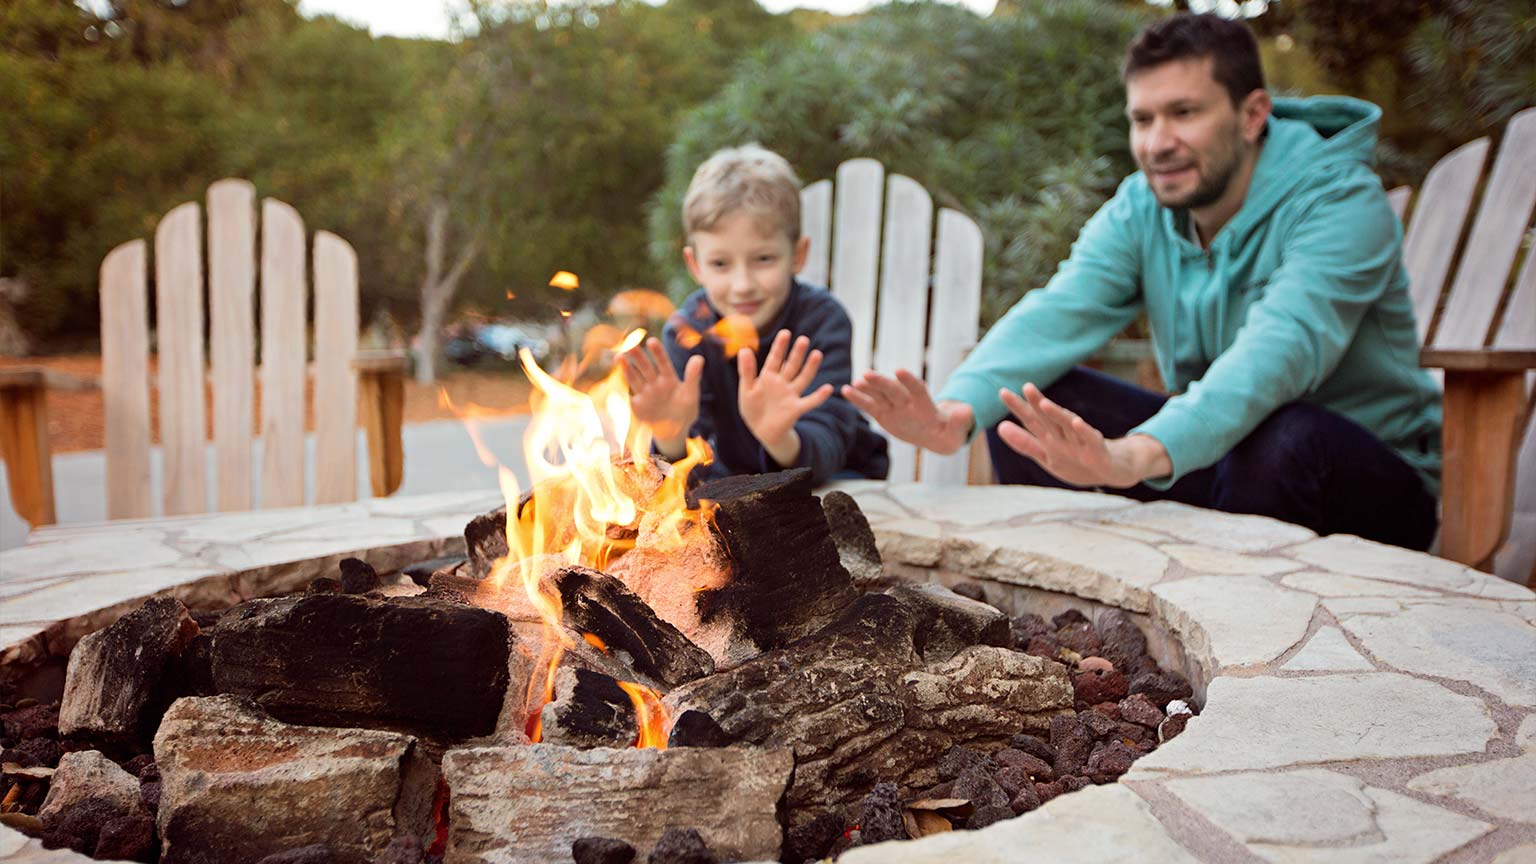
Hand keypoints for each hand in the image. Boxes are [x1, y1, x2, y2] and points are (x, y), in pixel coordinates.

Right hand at [622, 338, 702, 456]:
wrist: (674, 431)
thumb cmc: (685, 410)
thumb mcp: (691, 394)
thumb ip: (693, 377)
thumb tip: (699, 358)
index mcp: (669, 379)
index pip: (663, 363)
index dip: (657, 353)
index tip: (651, 341)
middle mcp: (655, 383)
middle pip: (646, 368)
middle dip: (638, 357)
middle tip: (630, 345)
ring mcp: (645, 394)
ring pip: (634, 379)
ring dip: (626, 369)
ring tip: (619, 357)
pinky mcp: (637, 406)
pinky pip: (627, 397)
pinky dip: (619, 390)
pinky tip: (612, 382)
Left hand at [738, 330, 833, 465]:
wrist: (762, 432)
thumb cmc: (753, 409)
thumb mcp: (746, 389)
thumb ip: (746, 371)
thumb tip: (744, 349)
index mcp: (768, 377)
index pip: (775, 359)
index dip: (780, 346)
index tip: (785, 333)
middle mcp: (782, 383)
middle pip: (791, 365)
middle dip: (797, 353)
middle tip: (803, 339)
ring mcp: (791, 395)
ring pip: (802, 378)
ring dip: (810, 367)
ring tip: (817, 354)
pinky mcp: (796, 409)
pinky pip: (810, 402)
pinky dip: (819, 396)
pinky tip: (828, 388)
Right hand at [841, 369, 972, 454]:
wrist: (935, 434)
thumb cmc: (947, 433)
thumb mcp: (956, 432)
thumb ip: (960, 421)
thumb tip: (967, 410)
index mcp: (926, 406)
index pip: (918, 391)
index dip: (910, 381)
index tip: (900, 370)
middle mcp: (908, 402)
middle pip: (894, 390)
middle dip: (882, 382)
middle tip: (867, 374)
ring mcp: (895, 406)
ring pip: (880, 394)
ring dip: (868, 388)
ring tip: (856, 382)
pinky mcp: (884, 413)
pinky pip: (870, 405)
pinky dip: (859, 399)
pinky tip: (845, 390)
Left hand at [996, 383, 1169, 487]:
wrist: (1112, 472)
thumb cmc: (1076, 461)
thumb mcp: (1046, 455)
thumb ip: (1024, 443)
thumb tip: (999, 427)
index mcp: (1050, 437)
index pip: (1031, 420)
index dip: (1018, 407)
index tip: (1002, 392)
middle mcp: (1064, 435)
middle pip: (1048, 418)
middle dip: (1037, 404)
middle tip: (1027, 386)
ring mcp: (1080, 441)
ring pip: (1067, 426)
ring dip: (1057, 414)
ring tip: (1045, 403)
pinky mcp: (1096, 449)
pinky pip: (1089, 439)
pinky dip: (1083, 431)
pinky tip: (1076, 422)